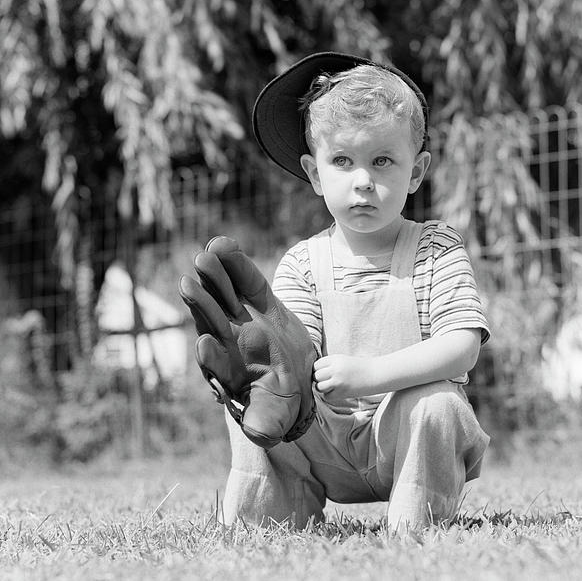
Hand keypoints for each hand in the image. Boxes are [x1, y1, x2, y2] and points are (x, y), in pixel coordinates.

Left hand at [178, 237, 315, 447]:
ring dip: (212, 277)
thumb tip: (258, 435)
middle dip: (200, 304)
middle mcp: (227, 341)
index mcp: (229, 372)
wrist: (294, 375)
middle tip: (187, 285)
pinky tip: (224, 245)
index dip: (210, 357)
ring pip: (221, 294)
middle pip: (210, 321)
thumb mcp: (275, 416)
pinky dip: (234, 263)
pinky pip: (244, 279)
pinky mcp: (257, 298)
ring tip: (205, 256)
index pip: (215, 364)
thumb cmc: (279, 400)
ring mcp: (239, 315)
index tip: (205, 346)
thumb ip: (264, 424)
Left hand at [313, 354, 378, 398]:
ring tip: (333, 385)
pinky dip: (330, 395)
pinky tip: (339, 391)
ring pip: (319, 387)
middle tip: (328, 380)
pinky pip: (327, 396)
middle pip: (316, 376)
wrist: (375, 374)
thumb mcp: (343, 360)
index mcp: (335, 359)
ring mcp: (338, 382)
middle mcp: (335, 369)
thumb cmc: (358, 367)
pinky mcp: (341, 393)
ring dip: (323, 388)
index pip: (316, 365)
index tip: (323, 372)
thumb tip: (313, 373)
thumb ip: (329, 364)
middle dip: (319, 379)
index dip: (318, 369)